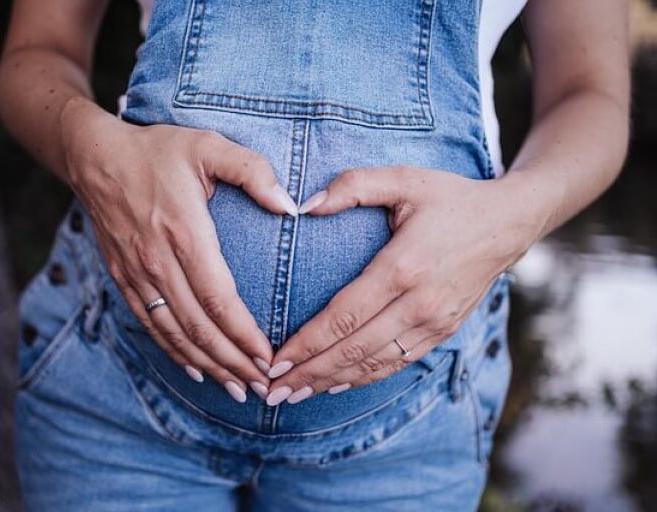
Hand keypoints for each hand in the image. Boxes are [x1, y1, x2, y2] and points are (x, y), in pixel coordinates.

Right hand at [60, 99, 298, 401]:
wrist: (95, 157)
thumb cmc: (158, 150)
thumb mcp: (208, 146)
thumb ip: (252, 171)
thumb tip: (290, 205)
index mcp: (185, 232)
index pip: (218, 298)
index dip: (243, 335)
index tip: (268, 358)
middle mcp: (159, 261)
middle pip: (199, 326)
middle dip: (232, 362)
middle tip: (261, 387)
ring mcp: (138, 274)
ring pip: (175, 333)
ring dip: (207, 365)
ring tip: (236, 389)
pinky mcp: (124, 279)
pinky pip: (151, 325)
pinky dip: (173, 352)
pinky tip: (195, 369)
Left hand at [265, 165, 541, 405]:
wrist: (509, 224)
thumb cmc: (451, 198)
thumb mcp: (404, 179)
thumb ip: (353, 186)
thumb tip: (304, 206)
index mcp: (403, 267)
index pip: (344, 316)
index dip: (307, 344)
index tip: (275, 361)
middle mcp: (419, 303)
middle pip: (353, 349)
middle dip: (309, 372)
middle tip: (272, 390)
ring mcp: (434, 323)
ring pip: (374, 364)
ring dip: (331, 381)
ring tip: (295, 394)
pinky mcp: (443, 331)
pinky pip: (397, 363)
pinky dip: (364, 378)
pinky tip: (336, 384)